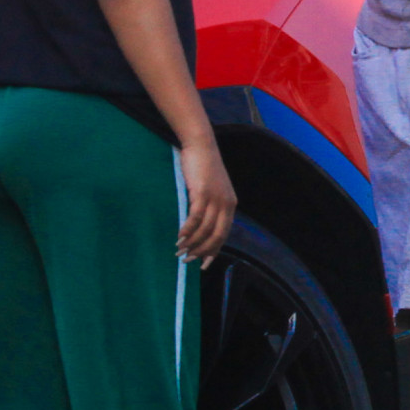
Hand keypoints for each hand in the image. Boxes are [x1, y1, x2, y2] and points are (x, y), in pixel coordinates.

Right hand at [177, 135, 236, 267]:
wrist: (201, 145)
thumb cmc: (202, 167)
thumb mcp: (211, 189)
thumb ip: (209, 206)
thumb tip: (198, 226)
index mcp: (230, 205)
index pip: (224, 235)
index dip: (213, 251)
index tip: (203, 264)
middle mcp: (226, 204)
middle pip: (216, 236)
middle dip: (201, 251)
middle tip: (186, 259)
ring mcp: (215, 198)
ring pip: (205, 229)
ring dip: (191, 243)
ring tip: (178, 250)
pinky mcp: (203, 193)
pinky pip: (195, 217)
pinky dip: (187, 230)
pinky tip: (179, 236)